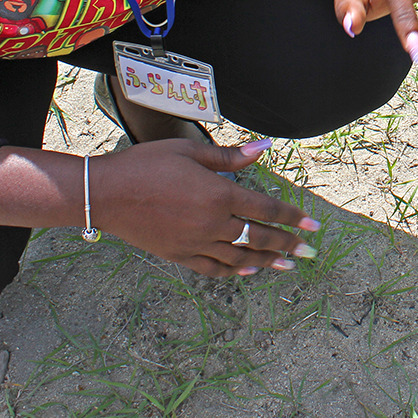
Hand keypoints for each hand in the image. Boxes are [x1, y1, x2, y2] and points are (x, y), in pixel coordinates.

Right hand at [92, 140, 319, 276]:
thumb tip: (264, 147)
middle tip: (309, 252)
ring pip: (240, 257)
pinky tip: (247, 271)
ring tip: (287, 266)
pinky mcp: (179, 256)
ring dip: (266, 262)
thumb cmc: (146, 164)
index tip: (312, 226)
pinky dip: (233, 271)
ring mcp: (195, 243)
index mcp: (218, 194)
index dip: (291, 217)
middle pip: (258, 237)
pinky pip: (213, 268)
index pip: (265, 208)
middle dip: (287, 245)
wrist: (106, 194)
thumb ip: (230, 156)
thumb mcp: (189, 152)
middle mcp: (212, 223)